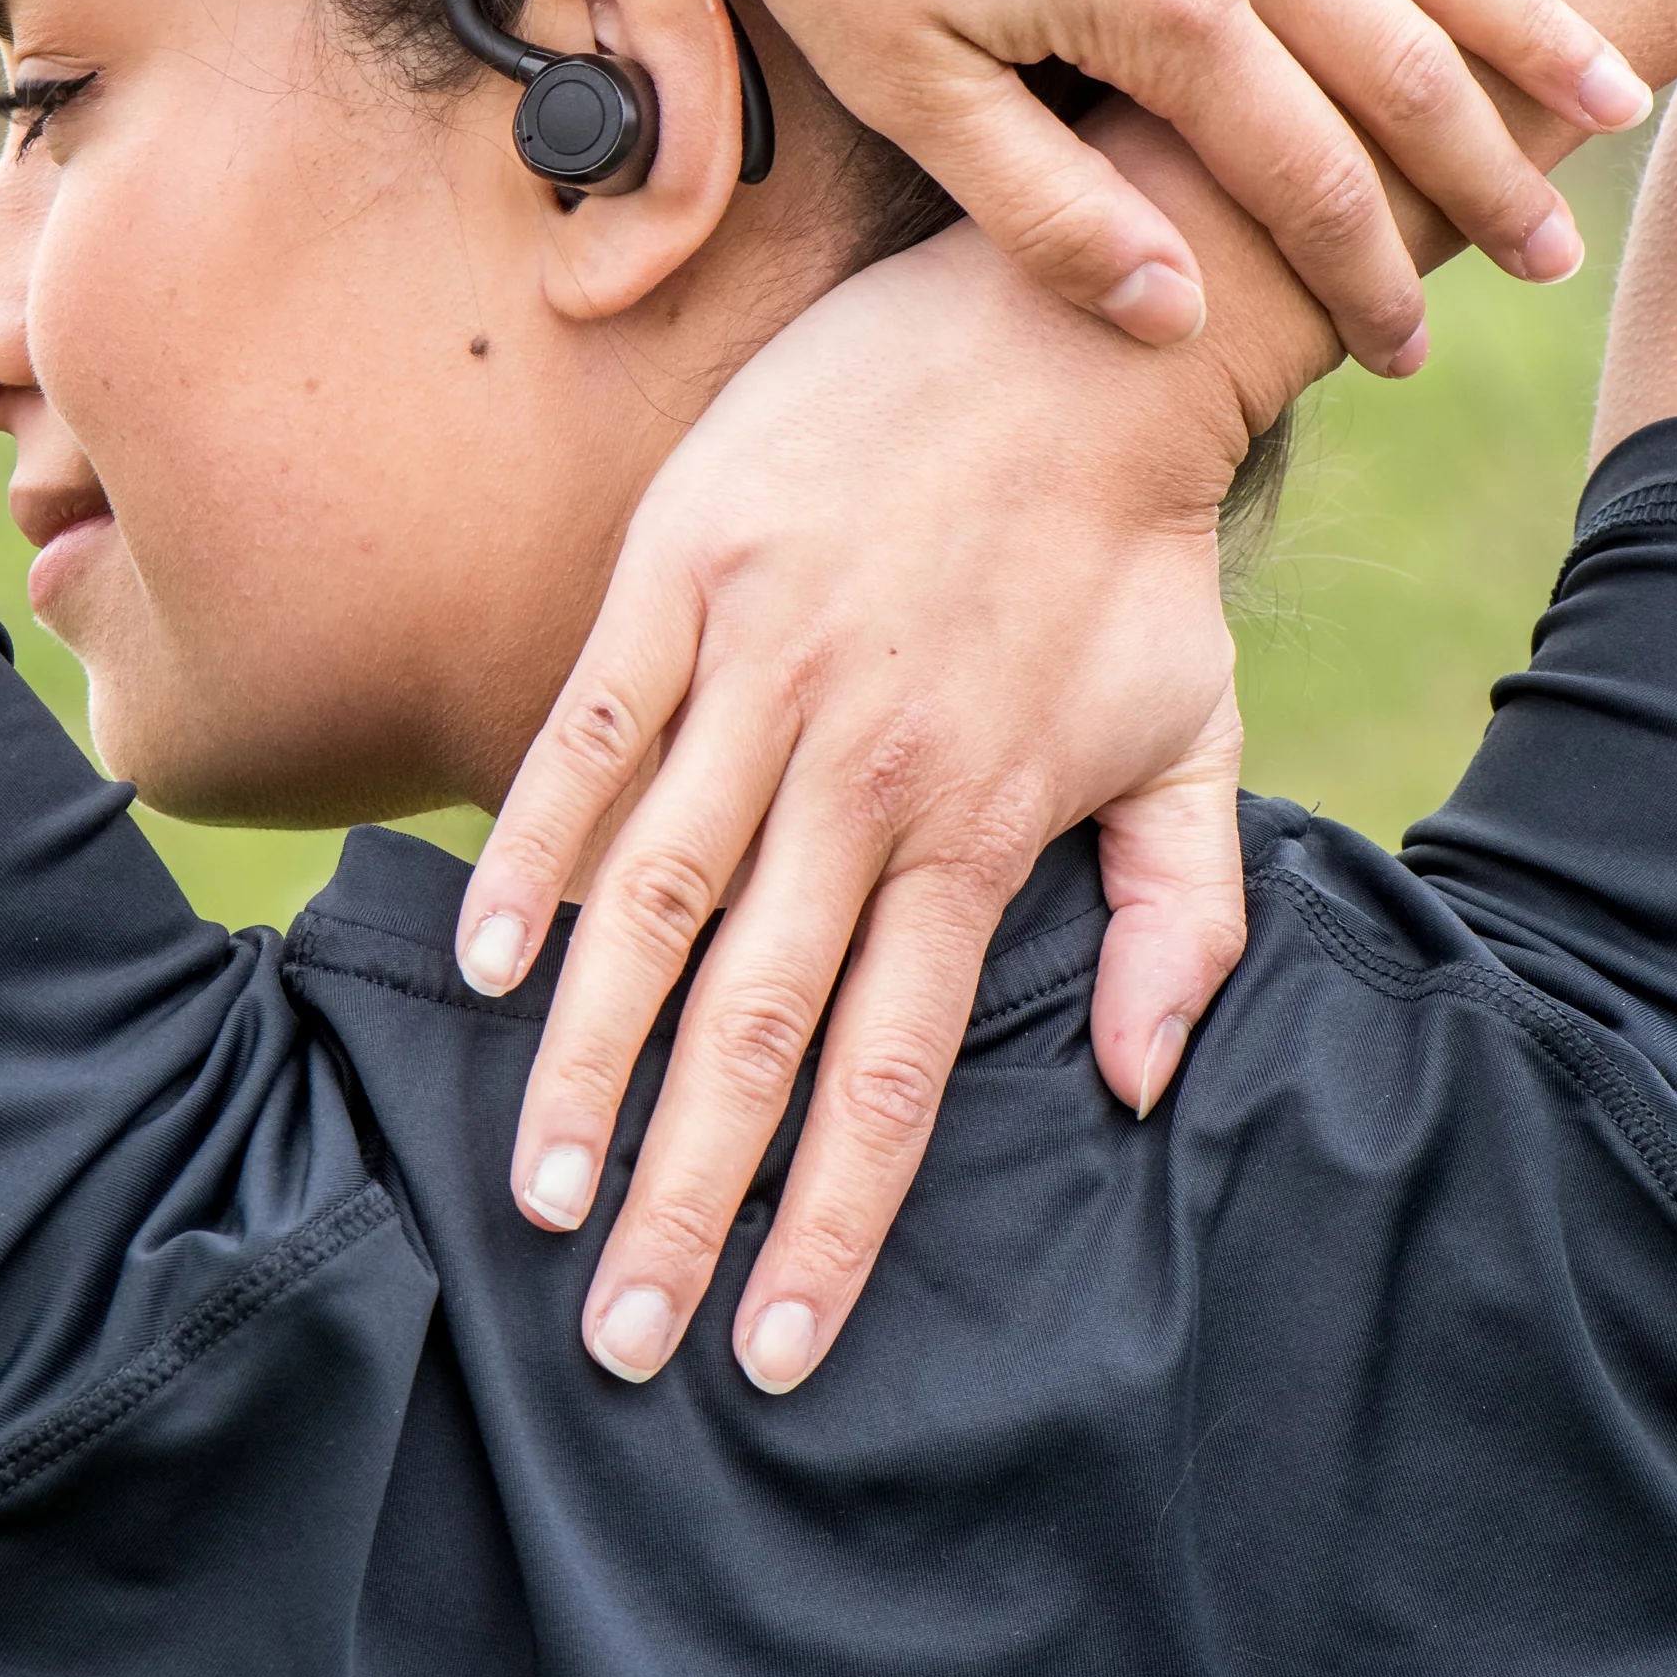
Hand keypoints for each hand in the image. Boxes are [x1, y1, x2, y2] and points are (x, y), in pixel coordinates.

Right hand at [450, 226, 1257, 1392]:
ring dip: (589, 1062)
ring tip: (537, 1189)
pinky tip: (485, 963)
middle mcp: (861, 772)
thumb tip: (1145, 1085)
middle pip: (757, 1028)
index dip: (826, 1224)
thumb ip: (1183, 918)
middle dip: (680, 1196)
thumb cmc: (1125, 552)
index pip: (889, 1073)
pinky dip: (534, 852)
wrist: (1071, 328)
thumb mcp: (1191, 736)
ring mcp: (763, 671)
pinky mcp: (685, 577)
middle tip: (614, 1335)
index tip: (767, 1348)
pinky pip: (589, 739)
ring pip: (655, 904)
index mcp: (976, 826)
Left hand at [635, 0, 1652, 373]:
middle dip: (1483, 172)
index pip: (1304, 178)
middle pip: (1401, 59)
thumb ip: (1045, 208)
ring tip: (1607, 90)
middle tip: (1553, 256)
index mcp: (1164, 8)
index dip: (1363, 277)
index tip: (1404, 350)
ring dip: (1519, 12)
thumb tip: (1172, 316)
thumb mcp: (904, 84)